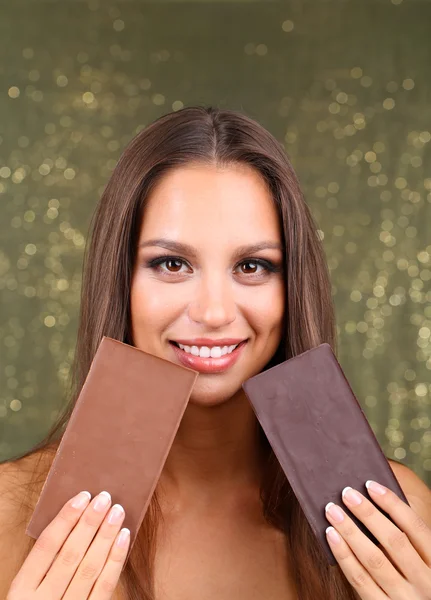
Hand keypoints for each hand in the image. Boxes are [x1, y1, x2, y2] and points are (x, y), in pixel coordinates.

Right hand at [8, 490, 129, 598]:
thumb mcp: (29, 590)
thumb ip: (45, 563)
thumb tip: (74, 520)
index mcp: (21, 591)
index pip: (46, 547)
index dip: (65, 519)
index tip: (82, 496)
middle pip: (70, 555)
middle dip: (90, 524)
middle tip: (105, 498)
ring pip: (89, 569)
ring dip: (106, 537)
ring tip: (117, 512)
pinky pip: (104, 588)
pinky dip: (115, 561)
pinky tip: (123, 539)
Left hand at [325, 480, 430, 598]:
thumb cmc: (417, 583)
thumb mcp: (425, 562)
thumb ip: (408, 538)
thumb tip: (376, 499)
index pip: (416, 527)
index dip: (393, 504)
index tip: (371, 485)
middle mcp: (424, 582)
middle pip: (394, 541)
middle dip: (368, 514)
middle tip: (346, 493)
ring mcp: (403, 598)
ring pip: (373, 559)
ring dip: (350, 531)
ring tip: (332, 510)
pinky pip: (359, 580)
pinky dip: (343, 555)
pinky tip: (331, 536)